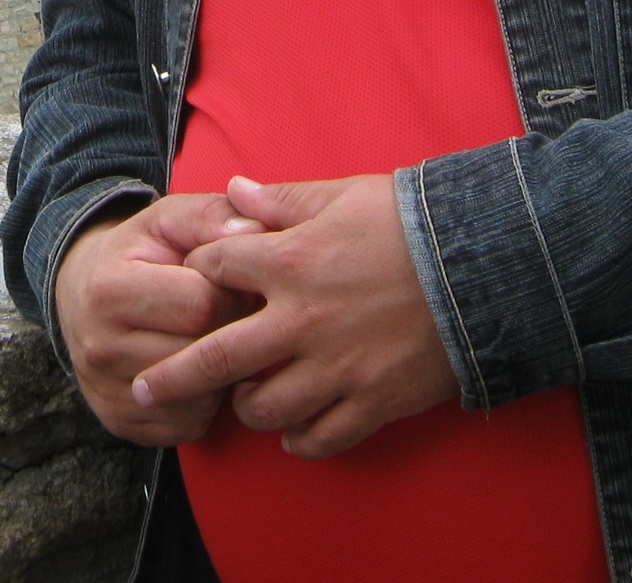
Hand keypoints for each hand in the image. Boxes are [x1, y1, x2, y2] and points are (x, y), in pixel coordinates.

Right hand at [53, 192, 262, 444]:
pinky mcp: (118, 422)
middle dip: (228, 334)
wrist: (80, 293)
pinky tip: (196, 373)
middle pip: (202, 354)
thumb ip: (213, 216)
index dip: (230, 293)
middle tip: (226, 314)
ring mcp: (106, 391)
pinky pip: (188, 425)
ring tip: (208, 339)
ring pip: (199, 396)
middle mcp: (99, 346)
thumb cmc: (136, 253)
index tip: (228, 283)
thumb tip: (256, 230)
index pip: (201, 305)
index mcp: (109, 290)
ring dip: (220, 373)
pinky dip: (203, 402)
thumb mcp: (167, 220)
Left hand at [133, 173, 458, 457]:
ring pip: (263, 408)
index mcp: (289, 262)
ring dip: (246, 405)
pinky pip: (320, 437)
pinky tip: (293, 431)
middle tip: (146, 388)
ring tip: (241, 399)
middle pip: (214, 359)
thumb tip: (233, 192)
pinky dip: (301, 439)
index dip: (201, 272)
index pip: (213, 270)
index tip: (198, 278)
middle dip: (172, 376)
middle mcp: (301, 322)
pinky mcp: (373, 403)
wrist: (485, 266)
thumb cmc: (412, 222)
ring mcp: (336, 369)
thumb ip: (282, 200)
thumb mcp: (343, 195)